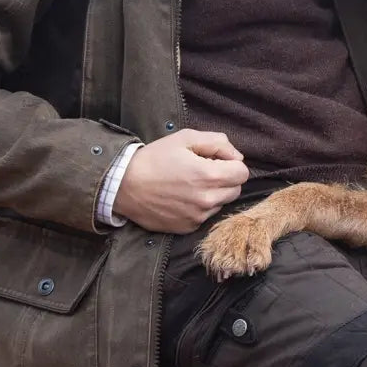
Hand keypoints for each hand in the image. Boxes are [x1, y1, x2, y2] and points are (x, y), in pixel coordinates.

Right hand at [113, 130, 249, 233]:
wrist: (124, 185)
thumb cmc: (155, 158)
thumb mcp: (185, 138)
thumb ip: (217, 142)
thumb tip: (237, 157)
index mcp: (209, 175)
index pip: (242, 173)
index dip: (232, 163)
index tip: (216, 160)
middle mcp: (206, 200)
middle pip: (236, 189)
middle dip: (226, 178)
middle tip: (205, 171)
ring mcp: (197, 216)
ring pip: (222, 203)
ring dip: (214, 193)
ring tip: (191, 184)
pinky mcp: (187, 228)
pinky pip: (206, 216)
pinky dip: (201, 206)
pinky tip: (183, 197)